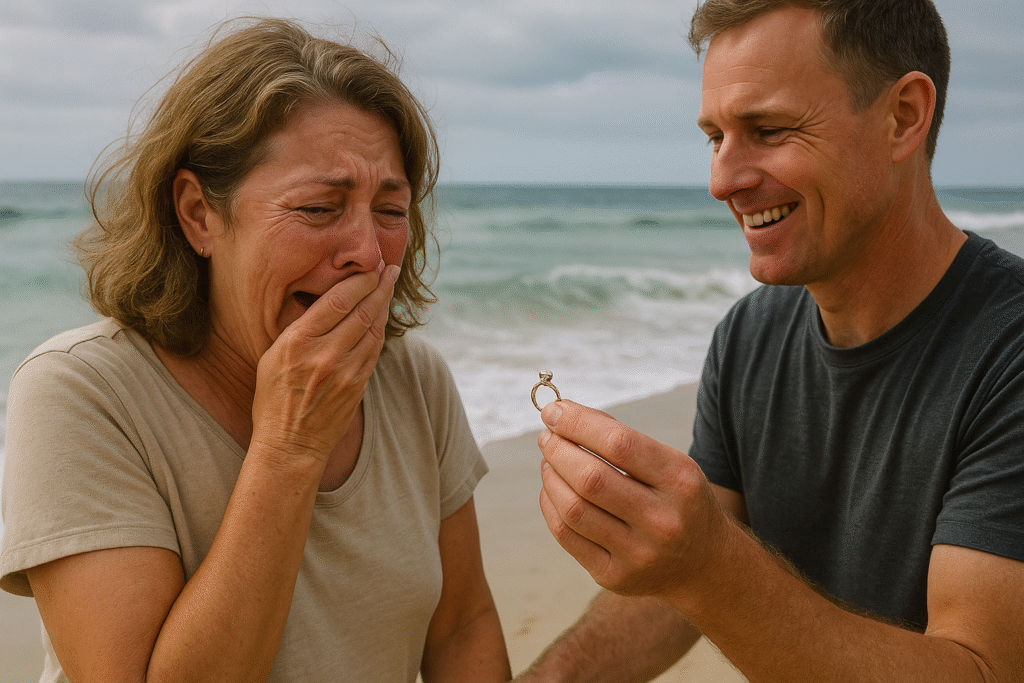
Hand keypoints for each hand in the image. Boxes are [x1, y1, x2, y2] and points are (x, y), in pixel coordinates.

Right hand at [250, 263, 399, 463]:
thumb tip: (322, 301)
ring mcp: (345, 371)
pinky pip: (375, 350)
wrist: (290, 444)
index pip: (337, 300)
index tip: (370, 267)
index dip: (359, 280)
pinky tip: (383, 316)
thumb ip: (297, 330)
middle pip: (361, 310)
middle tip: (389, 268)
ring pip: (373, 328)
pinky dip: (381, 329)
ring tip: (390, 285)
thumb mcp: (272, 357)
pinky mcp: (358, 385)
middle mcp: (324, 354)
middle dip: (379, 285)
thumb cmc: (274, 399)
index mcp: (297, 342)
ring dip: (384, 304)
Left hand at [537, 400, 731, 603]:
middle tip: (547, 437)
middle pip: (591, 478)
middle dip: (558, 450)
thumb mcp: (671, 464)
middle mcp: (662, 520)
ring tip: (549, 461)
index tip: (553, 412)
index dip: (578, 423)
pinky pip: (567, 536)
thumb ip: (623, 439)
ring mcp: (638, 554)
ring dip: (551, 477)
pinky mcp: (615, 576)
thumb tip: (565, 415)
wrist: (705, 565)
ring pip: (573, 509)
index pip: (619, 444)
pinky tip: (553, 490)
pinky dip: (551, 506)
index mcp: (680, 482)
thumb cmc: (679, 502)